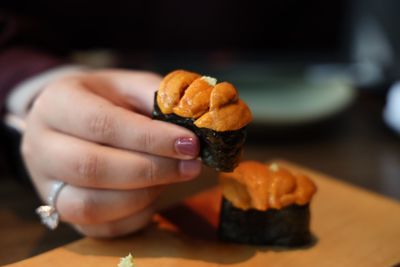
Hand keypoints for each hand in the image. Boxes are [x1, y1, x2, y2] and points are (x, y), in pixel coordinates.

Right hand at [21, 69, 200, 236]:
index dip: (149, 138)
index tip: (189, 144)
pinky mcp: (61, 211)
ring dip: (142, 195)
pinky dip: (134, 216)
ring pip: (89, 205)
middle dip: (151, 170)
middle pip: (91, 168)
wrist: (76, 120)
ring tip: (172, 178)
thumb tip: (195, 120)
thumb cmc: (108, 101)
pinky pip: (98, 228)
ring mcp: (46, 184)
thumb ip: (159, 97)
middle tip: (191, 166)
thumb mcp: (130, 85)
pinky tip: (155, 196)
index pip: (101, 124)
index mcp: (57, 103)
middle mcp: (40, 146)